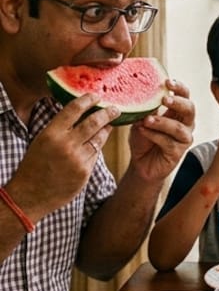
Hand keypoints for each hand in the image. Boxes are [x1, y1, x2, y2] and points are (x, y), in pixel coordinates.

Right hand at [6, 94, 116, 217]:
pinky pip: (96, 155)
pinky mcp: (85, 171)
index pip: (73, 110)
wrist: (30, 194)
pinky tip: (98, 143)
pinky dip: (97, 147)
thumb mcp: (42, 142)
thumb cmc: (34, 166)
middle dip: (107, 113)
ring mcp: (77, 158)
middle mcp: (66, 144)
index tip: (96, 95)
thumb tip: (81, 115)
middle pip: (93, 122)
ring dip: (106, 129)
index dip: (87, 100)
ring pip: (99, 138)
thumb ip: (60, 129)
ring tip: (110, 123)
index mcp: (51, 133)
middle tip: (115, 108)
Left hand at [127, 79, 195, 183]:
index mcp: (178, 113)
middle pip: (190, 109)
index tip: (167, 81)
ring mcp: (183, 139)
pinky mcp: (178, 152)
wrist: (141, 164)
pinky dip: (154, 135)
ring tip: (147, 120)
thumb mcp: (142, 120)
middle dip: (178, 102)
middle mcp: (185, 124)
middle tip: (164, 99)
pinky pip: (168, 142)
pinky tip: (143, 131)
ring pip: (179, 127)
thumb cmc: (144, 139)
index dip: (179, 88)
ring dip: (162, 122)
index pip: (185, 96)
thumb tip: (142, 92)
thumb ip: (146, 109)